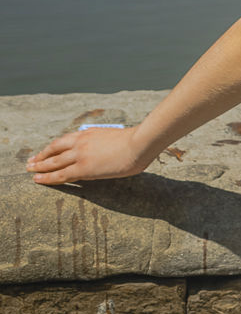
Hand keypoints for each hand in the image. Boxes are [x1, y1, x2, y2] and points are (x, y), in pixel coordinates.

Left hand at [26, 125, 152, 185]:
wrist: (138, 143)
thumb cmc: (133, 142)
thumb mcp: (113, 138)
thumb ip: (103, 143)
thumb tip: (102, 152)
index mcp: (88, 133)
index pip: (65, 141)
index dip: (52, 147)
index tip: (44, 152)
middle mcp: (81, 142)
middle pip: (55, 149)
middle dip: (41, 156)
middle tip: (30, 162)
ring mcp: (81, 154)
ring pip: (54, 162)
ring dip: (40, 167)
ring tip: (29, 171)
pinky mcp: (83, 168)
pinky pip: (61, 175)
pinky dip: (48, 178)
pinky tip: (39, 180)